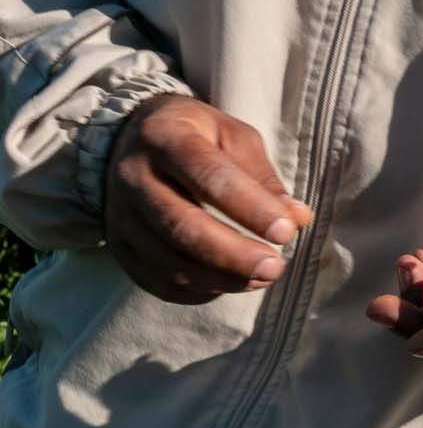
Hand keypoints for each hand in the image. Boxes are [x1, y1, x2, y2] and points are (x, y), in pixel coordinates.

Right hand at [104, 93, 313, 304]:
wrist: (128, 142)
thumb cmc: (194, 137)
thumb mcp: (231, 136)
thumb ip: (262, 176)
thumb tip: (298, 218)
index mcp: (166, 137)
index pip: (208, 176)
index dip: (249, 208)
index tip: (286, 231)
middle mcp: (133, 176)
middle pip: (182, 227)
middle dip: (234, 254)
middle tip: (275, 267)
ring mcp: (120, 215)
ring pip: (170, 262)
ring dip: (222, 278)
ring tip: (262, 277)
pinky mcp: (119, 247)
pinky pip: (158, 281)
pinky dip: (199, 291)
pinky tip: (230, 283)